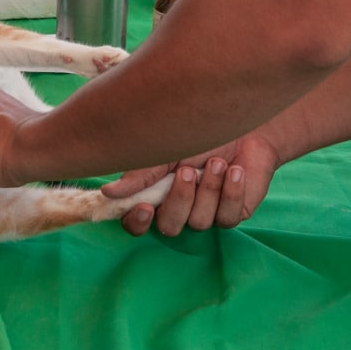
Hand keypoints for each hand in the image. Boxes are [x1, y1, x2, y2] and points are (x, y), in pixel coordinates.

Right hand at [101, 133, 282, 235]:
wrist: (242, 122)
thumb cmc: (198, 132)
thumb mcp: (164, 149)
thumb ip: (140, 174)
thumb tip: (108, 192)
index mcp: (155, 193)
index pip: (135, 222)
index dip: (137, 222)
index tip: (145, 207)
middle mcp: (178, 207)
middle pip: (169, 227)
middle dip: (179, 200)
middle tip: (186, 171)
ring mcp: (206, 213)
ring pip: (199, 222)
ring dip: (208, 189)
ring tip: (217, 162)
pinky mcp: (233, 213)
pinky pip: (227, 218)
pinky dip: (231, 193)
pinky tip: (235, 170)